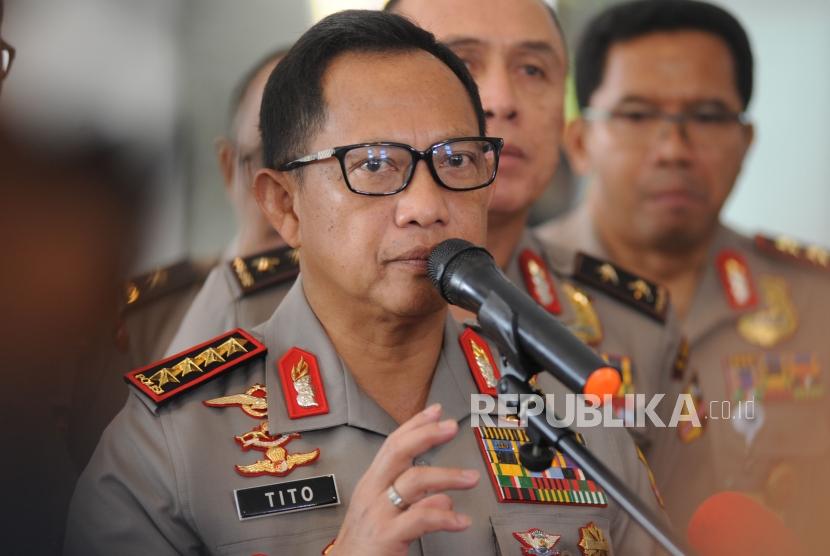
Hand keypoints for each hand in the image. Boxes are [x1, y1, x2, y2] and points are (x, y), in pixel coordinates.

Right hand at [330, 403, 479, 554]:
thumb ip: (413, 503)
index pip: (392, 445)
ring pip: (415, 481)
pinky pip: (421, 518)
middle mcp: (372, 493)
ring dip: (447, 476)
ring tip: (471, 478)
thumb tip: (443, 496)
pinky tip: (461, 520)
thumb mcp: (384, 517)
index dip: (414, 425)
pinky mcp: (387, 535)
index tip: (435, 412)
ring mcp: (379, 513)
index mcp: (371, 485)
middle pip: (399, 452)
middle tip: (451, 427)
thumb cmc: (363, 548)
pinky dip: (445, 517)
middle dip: (426, 435)